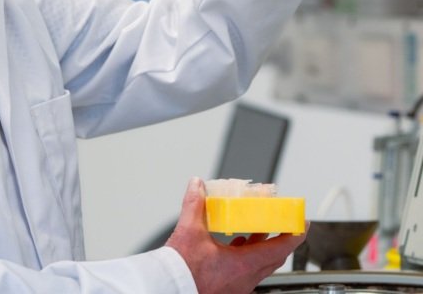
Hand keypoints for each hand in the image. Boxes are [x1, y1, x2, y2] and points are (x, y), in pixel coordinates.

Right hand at [165, 178, 305, 293]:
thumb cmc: (181, 270)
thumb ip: (195, 204)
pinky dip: (247, 255)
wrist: (168, 288)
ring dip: (263, 246)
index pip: (279, 249)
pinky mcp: (227, 288)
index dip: (294, 235)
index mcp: (242, 266)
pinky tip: (236, 245)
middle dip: (281, 239)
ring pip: (260, 265)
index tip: (302, 224)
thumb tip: (198, 185)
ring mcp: (237, 286)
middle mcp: (244, 279)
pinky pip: (246, 270)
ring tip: (260, 229)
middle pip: (273, 258)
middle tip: (285, 223)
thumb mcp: (189, 230)